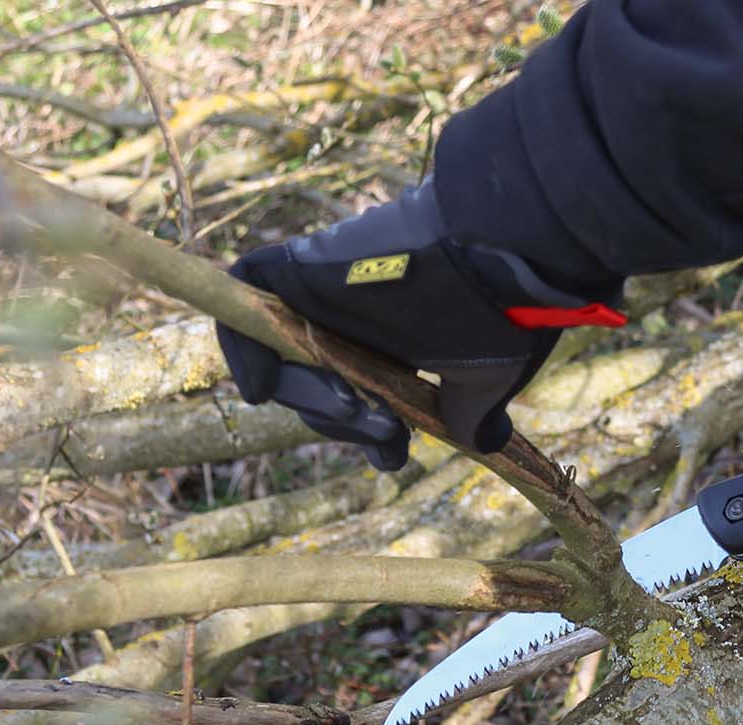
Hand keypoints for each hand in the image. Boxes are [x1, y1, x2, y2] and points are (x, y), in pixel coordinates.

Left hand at [216, 176, 626, 470]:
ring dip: (311, 398)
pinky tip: (262, 390)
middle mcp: (358, 316)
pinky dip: (243, 348)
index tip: (391, 454)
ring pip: (287, 354)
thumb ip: (475, 413)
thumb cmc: (500, 312)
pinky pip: (243, 304)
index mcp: (399, 338)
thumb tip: (487, 440)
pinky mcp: (299, 268)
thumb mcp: (488, 378)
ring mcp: (326, 292)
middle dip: (343, 420)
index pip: (363, 389)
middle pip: (320, 381)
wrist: (497, 253)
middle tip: (381, 429)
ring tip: (352, 412)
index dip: (369, 429)